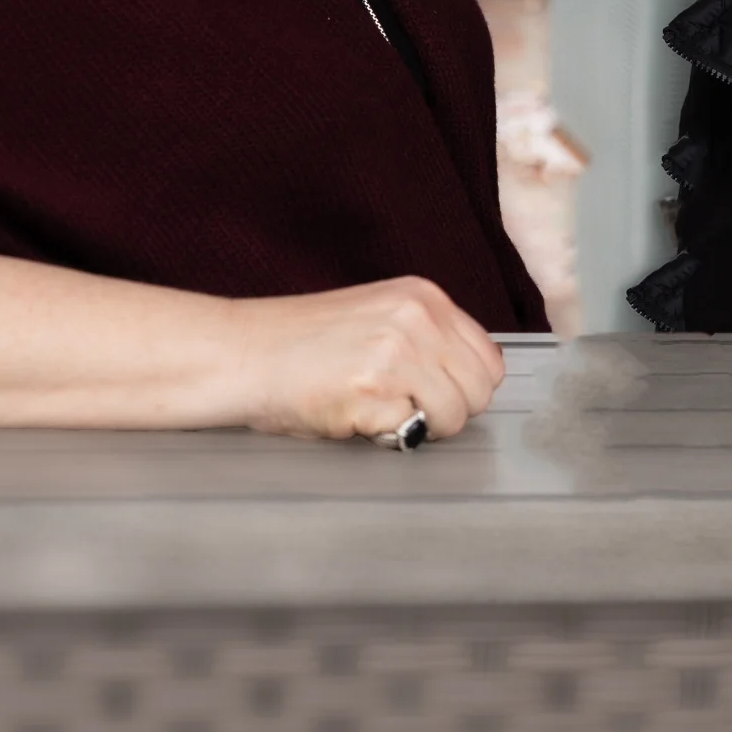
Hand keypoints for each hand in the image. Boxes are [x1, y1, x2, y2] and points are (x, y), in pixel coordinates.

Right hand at [237, 276, 504, 441]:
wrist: (243, 352)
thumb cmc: (301, 344)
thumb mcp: (379, 319)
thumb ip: (426, 341)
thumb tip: (467, 382)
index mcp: (423, 297)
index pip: (488, 358)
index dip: (465, 389)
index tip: (435, 398)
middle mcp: (418, 317)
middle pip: (480, 389)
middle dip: (449, 413)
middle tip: (405, 413)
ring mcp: (399, 349)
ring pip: (454, 416)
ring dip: (419, 428)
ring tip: (376, 413)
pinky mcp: (375, 385)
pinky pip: (410, 430)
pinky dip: (385, 435)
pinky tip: (352, 415)